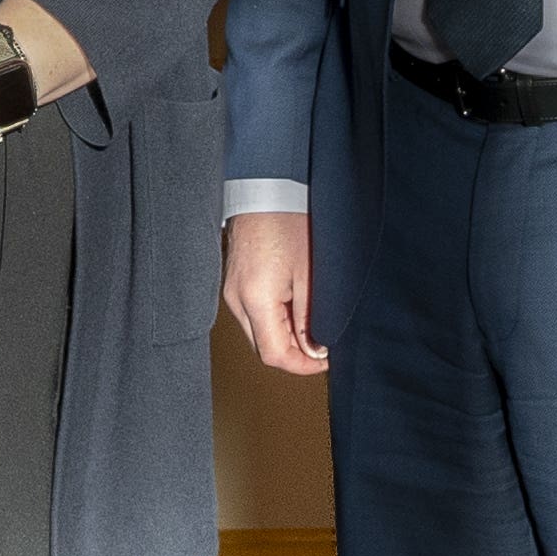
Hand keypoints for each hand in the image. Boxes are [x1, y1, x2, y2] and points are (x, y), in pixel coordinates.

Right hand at [221, 208, 323, 374]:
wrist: (266, 190)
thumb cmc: (290, 223)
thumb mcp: (311, 275)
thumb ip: (312, 318)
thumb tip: (314, 349)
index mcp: (256, 299)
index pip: (274, 354)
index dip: (302, 365)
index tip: (325, 360)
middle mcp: (237, 300)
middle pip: (262, 348)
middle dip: (294, 353)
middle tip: (322, 343)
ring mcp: (231, 291)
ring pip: (257, 334)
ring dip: (284, 337)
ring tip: (311, 320)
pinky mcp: (234, 283)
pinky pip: (252, 316)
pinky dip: (274, 321)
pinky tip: (294, 307)